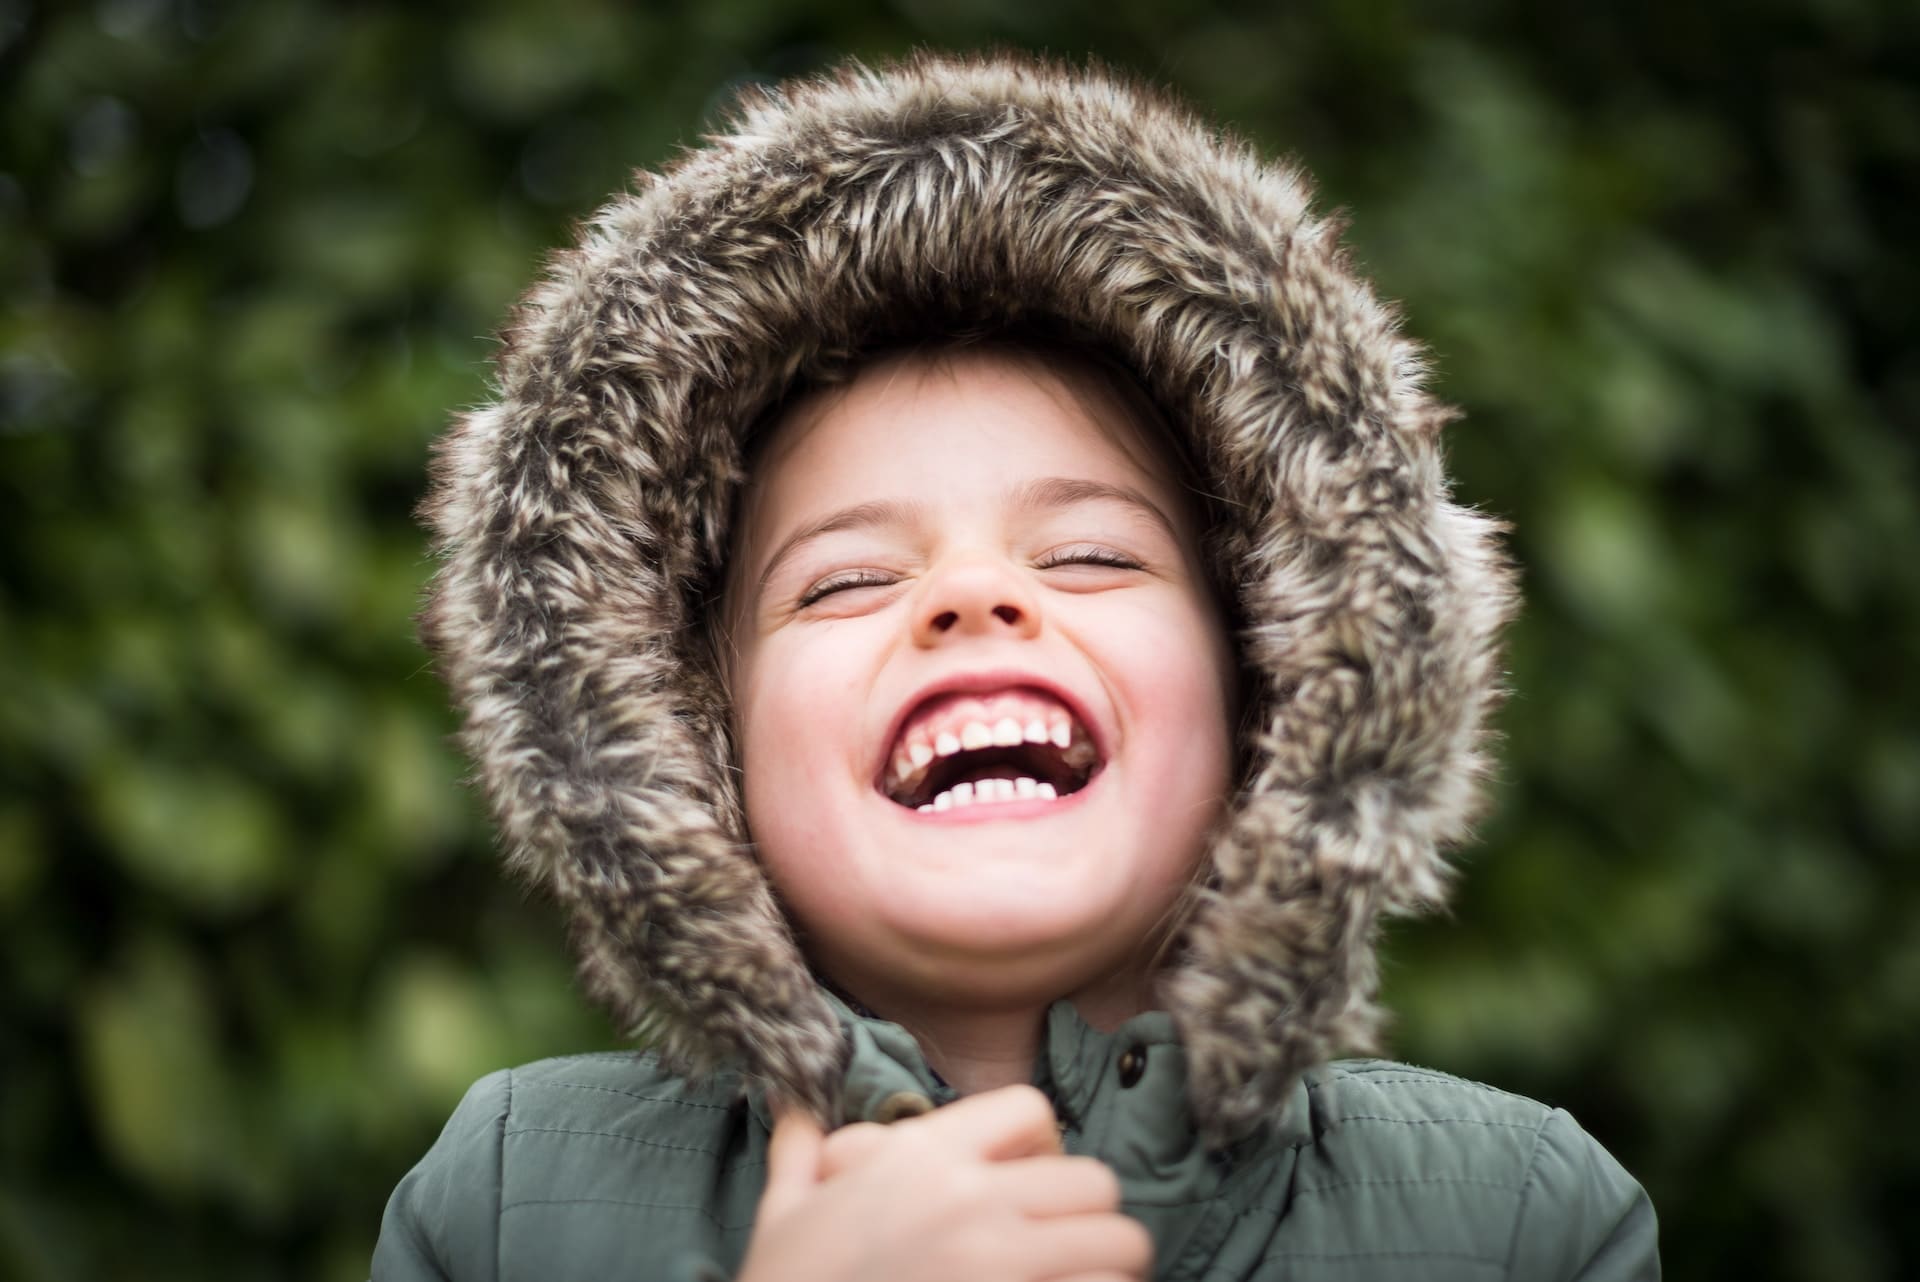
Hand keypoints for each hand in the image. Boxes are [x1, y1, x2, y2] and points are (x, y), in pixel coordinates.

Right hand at [735, 1084, 1151, 1281]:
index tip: (1027, 1183)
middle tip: (1063, 1249)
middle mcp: (972, 1202)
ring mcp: (1004, 1267)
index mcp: (921, 1159)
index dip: (1042, 1145)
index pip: (1029, 1109)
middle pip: (1094, 1182)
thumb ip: (799, 1155)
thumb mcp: (782, 1215)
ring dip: (1106, 1268)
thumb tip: (791, 1109)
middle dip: (1088, 1217)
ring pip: (1120, 1245)